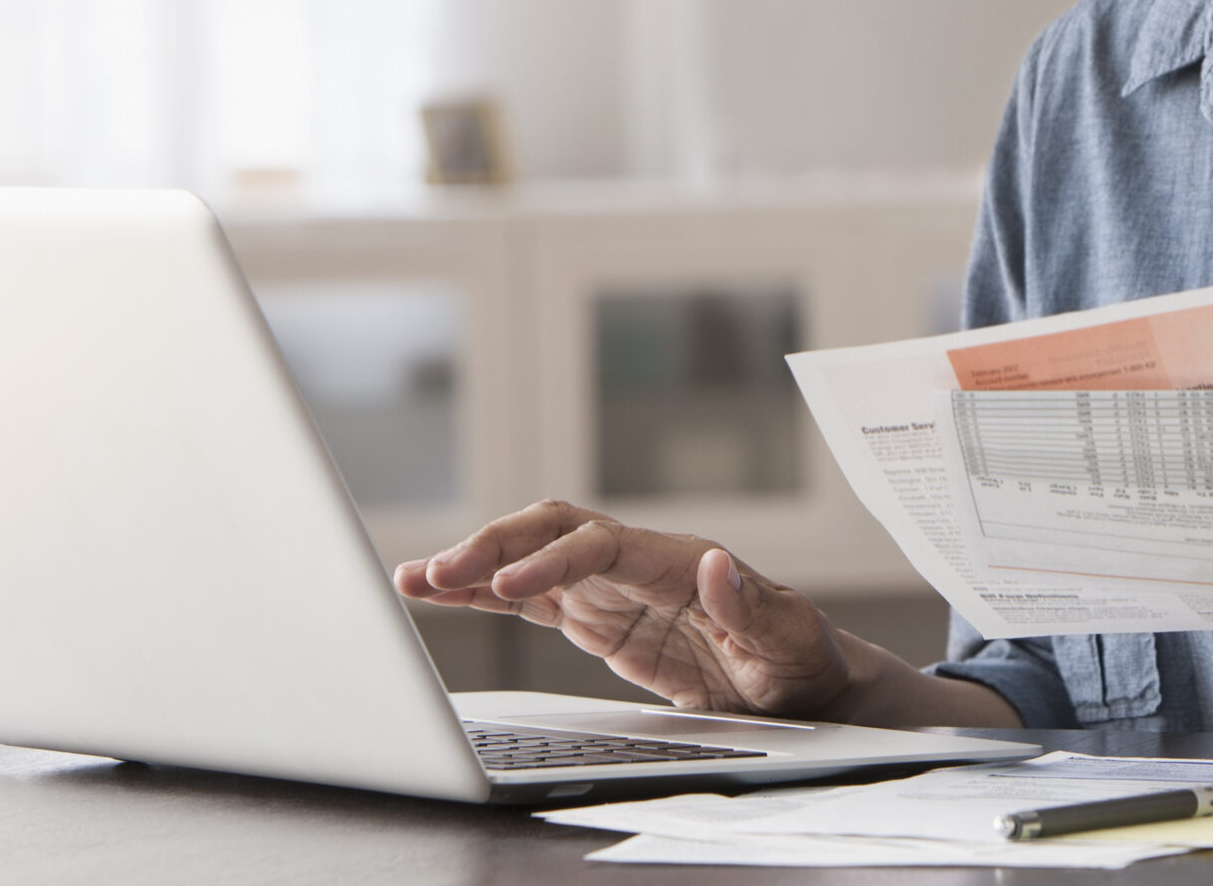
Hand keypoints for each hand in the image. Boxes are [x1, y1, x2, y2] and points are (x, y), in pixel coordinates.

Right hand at [395, 500, 851, 715]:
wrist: (799, 680)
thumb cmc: (800, 657)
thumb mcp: (789, 640)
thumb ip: (751, 605)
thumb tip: (715, 563)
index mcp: (677, 562)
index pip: (599, 546)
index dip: (551, 562)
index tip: (508, 585)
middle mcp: (635, 562)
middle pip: (551, 532)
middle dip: (494, 547)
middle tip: (439, 573)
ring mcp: (609, 587)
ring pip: (528, 558)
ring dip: (474, 564)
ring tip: (413, 578)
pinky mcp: (593, 616)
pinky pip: (526, 600)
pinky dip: (481, 596)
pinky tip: (435, 597)